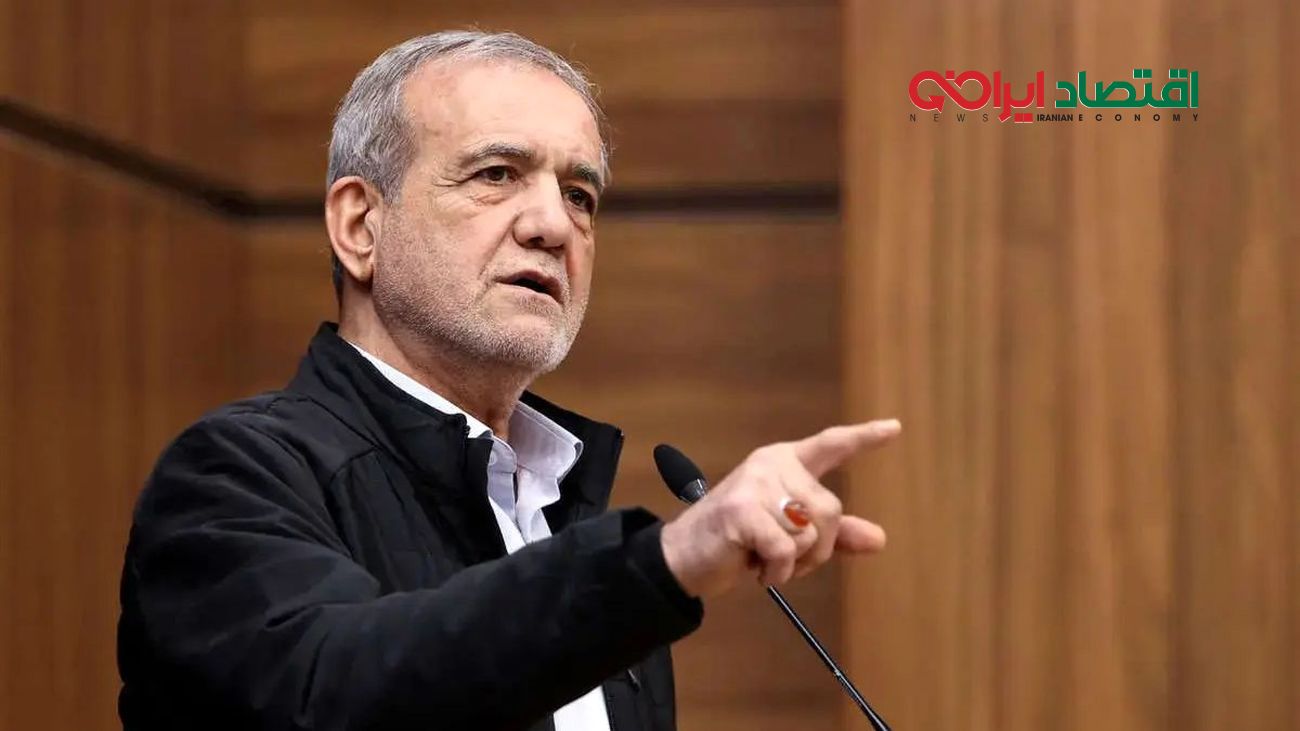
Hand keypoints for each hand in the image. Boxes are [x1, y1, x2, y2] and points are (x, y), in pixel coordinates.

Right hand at [659, 419, 900, 597]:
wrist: (684, 557)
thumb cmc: (739, 541)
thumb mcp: (790, 535)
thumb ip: (833, 535)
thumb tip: (879, 540)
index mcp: (784, 462)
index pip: (831, 445)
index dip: (864, 438)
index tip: (895, 429)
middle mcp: (772, 465)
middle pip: (830, 510)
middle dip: (816, 549)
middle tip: (783, 558)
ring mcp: (755, 485)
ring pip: (809, 534)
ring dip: (793, 563)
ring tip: (762, 558)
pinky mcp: (742, 511)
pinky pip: (786, 551)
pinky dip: (777, 572)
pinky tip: (756, 569)